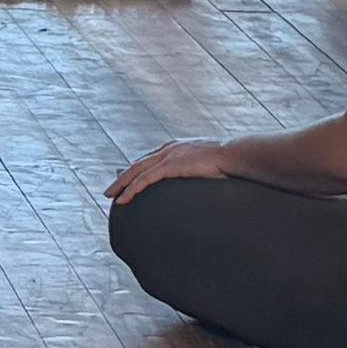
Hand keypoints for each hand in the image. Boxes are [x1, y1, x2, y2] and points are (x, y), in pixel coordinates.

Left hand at [108, 138, 240, 206]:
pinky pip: (144, 179)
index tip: (128, 179)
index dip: (138, 169)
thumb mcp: (211, 165)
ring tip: (110, 196)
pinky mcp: (170, 165)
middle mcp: (169, 149)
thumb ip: (203, 170)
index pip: (151, 158)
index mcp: (178, 147)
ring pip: (136, 171)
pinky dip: (132, 189)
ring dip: (121, 184)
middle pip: (139, 164)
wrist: (236, 155)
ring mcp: (168, 156)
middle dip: (123, 177)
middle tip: (111, 189)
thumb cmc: (229, 162)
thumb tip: (208, 180)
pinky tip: (123, 200)